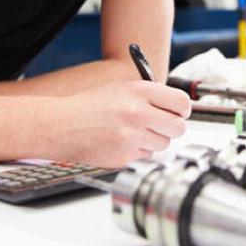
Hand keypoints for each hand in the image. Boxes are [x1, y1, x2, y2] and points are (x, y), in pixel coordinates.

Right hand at [47, 79, 191, 167]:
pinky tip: (122, 143)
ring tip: (134, 133)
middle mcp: (138, 113)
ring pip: (163, 144)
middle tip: (161, 126)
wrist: (62, 125)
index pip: (182, 102)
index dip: (182, 109)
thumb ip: (150, 96)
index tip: (179, 112)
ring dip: (154, 141)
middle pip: (178, 127)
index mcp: (140, 91)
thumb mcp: (122, 89)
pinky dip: (138, 152)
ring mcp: (132, 136)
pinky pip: (146, 157)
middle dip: (172, 128)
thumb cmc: (90, 106)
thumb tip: (177, 108)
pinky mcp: (125, 156)